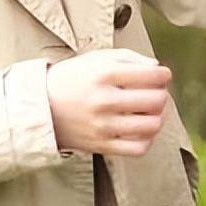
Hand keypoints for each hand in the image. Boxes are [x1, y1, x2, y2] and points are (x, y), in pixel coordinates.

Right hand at [46, 48, 171, 156]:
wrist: (42, 107)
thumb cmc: (72, 79)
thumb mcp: (96, 58)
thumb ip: (128, 58)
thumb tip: (156, 68)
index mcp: (104, 74)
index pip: (151, 75)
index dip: (164, 75)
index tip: (163, 75)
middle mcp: (105, 100)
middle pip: (155, 101)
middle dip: (162, 95)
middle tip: (157, 92)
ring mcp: (103, 126)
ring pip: (151, 126)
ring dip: (158, 117)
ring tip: (152, 111)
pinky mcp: (102, 145)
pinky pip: (138, 148)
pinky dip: (147, 139)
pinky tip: (142, 129)